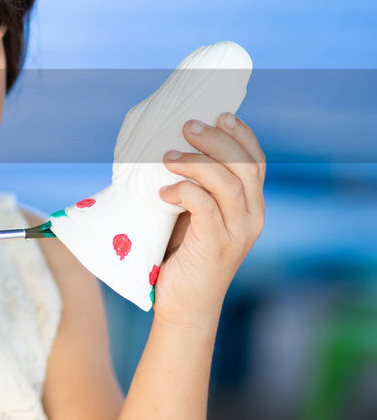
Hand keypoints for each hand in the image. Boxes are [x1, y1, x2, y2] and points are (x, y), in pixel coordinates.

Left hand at [155, 111, 265, 326]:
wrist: (183, 305)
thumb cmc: (182, 254)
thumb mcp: (191, 214)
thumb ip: (193, 186)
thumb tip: (168, 146)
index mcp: (250, 205)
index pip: (256, 162)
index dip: (241, 135)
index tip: (219, 114)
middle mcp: (251, 217)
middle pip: (244, 166)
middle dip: (217, 141)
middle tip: (187, 126)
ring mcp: (236, 233)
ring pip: (227, 183)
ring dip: (196, 162)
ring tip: (167, 156)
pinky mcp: (216, 246)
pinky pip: (206, 208)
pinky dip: (185, 192)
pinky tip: (163, 193)